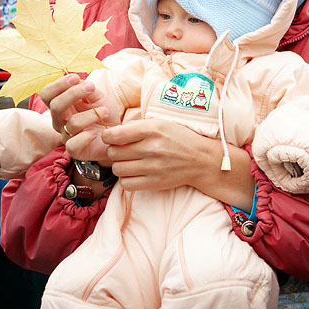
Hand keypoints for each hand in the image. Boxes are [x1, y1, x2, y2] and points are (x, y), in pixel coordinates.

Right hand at [39, 74, 118, 162]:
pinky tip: (96, 133)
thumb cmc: (104, 114)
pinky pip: (73, 144)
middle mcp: (60, 121)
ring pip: (71, 123)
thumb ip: (87, 89)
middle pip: (55, 106)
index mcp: (62, 105)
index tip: (75, 78)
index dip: (58, 85)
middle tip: (90, 87)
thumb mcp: (98, 97)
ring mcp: (66, 136)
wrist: (117, 135)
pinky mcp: (74, 150)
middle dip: (73, 93)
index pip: (47, 94)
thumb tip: (77, 81)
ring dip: (91, 114)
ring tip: (105, 111)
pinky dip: (86, 137)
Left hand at [101, 119, 254, 209]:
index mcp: (152, 129)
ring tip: (129, 162)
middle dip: (114, 151)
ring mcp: (152, 168)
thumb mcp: (161, 124)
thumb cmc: (179, 138)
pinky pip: (126, 184)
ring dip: (119, 165)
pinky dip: (126, 179)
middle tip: (122, 150)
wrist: (201, 160)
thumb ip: (137, 127)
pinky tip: (134, 173)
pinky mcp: (154, 183)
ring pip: (117, 169)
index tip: (111, 138)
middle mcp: (151, 148)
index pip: (114, 135)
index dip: (107, 136)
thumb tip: (112, 133)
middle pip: (113, 153)